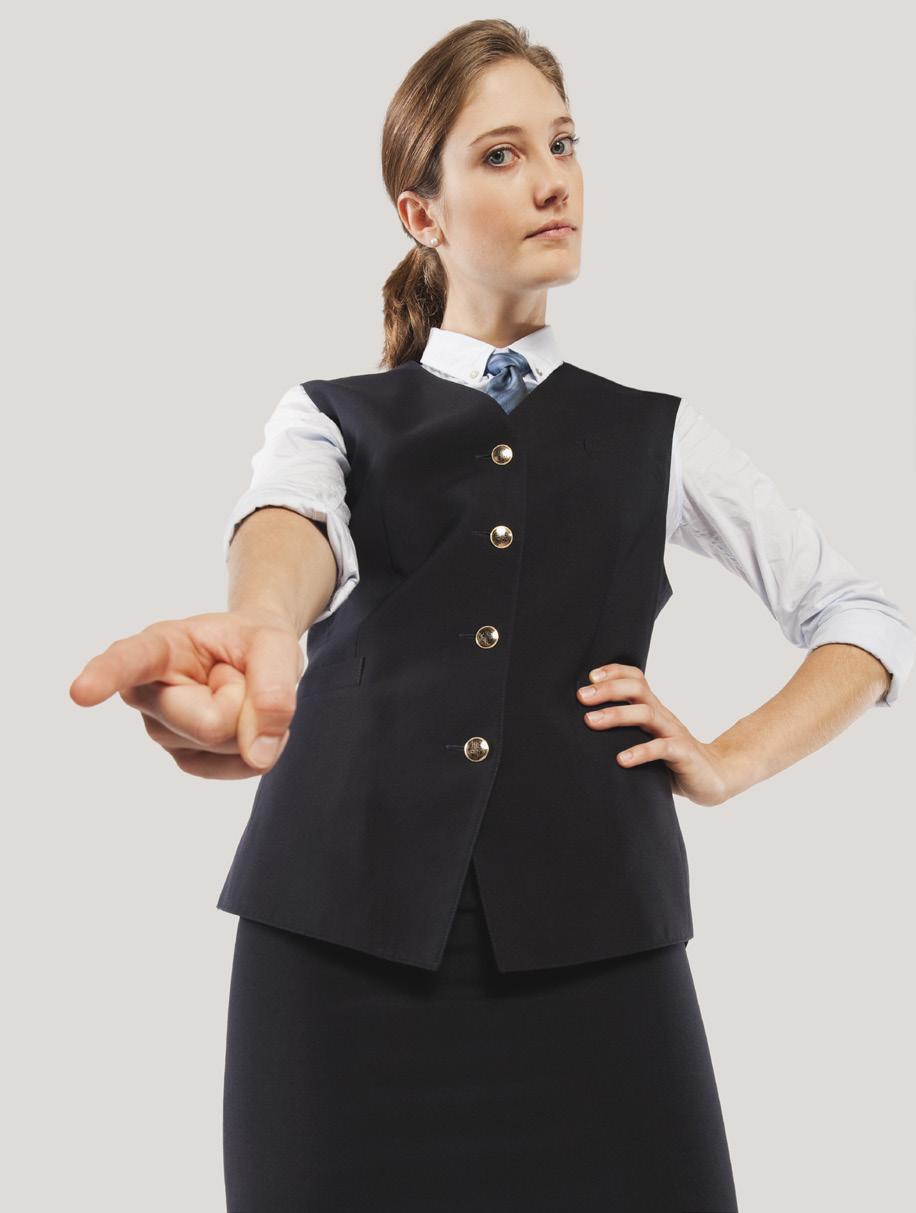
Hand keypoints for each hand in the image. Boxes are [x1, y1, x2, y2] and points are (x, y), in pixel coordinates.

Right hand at [69, 608, 304, 777]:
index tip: (80, 692)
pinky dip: (257, 748)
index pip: (127, 661)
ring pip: (225, 744)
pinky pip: (234, 767)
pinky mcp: (184, 757)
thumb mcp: (276, 643)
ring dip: (252, 720)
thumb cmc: (254, 642)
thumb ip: (273, 688)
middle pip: (210, 723)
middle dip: (247, 702)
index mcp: (158, 647)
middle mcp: (147, 691)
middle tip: (238, 673)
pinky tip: (247, 723)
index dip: (104, 677)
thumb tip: (259, 756)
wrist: (255, 655)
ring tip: (236, 689)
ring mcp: (161, 730)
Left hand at [576, 662, 734, 806]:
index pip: (636, 679)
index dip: (614, 672)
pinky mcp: (683, 754)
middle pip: (637, 690)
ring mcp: (674, 733)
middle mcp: (663, 716)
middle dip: (608, 689)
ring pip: (646, 714)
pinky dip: (640, 752)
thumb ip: (624, 732)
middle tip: (581, 697)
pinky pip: (662, 748)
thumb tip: (585, 727)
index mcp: (653, 709)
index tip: (589, 677)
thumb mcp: (646, 740)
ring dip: (617, 715)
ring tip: (591, 721)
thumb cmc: (671, 760)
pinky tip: (621, 759)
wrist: (714, 778)